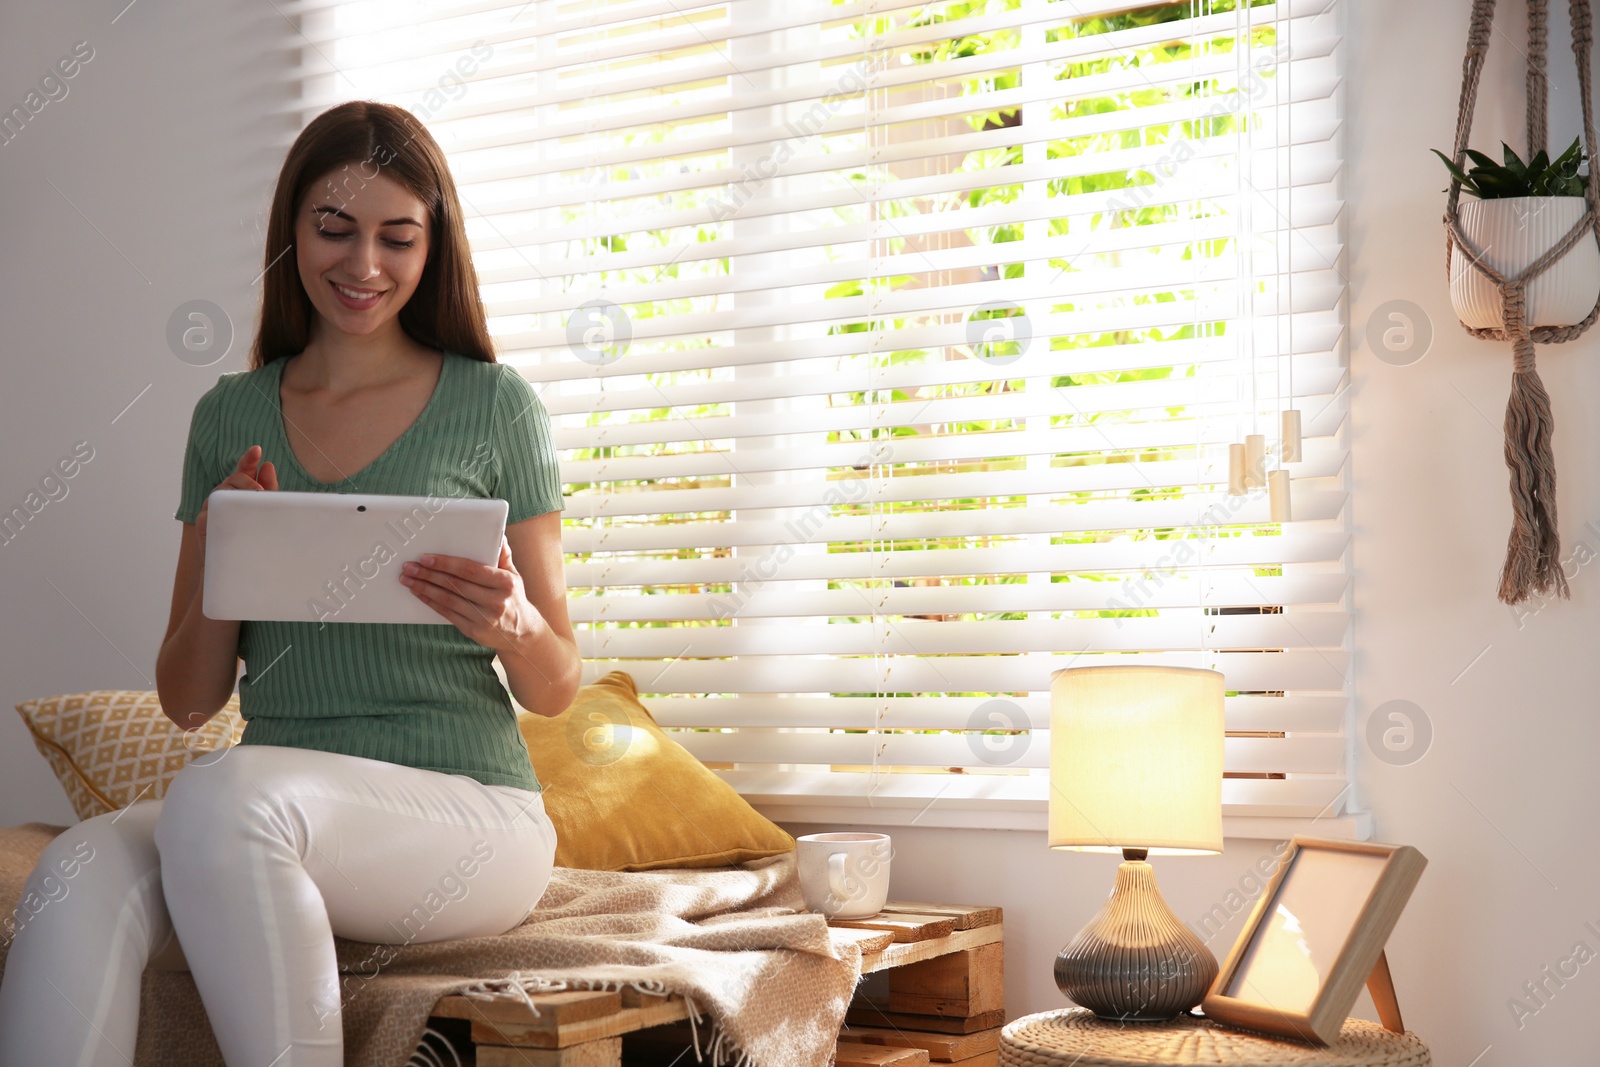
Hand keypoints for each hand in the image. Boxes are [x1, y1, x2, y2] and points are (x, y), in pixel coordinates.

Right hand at [197, 445, 277, 559]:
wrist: (235, 568)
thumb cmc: (250, 536)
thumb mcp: (263, 511)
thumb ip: (268, 490)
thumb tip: (268, 466)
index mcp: (238, 492)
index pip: (242, 471)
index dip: (248, 459)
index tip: (257, 449)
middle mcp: (223, 497)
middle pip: (233, 479)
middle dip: (248, 482)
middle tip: (261, 492)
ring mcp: (211, 508)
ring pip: (221, 492)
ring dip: (237, 494)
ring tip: (253, 501)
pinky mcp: (203, 522)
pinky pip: (212, 511)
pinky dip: (224, 509)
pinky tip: (235, 513)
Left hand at [400, 536, 535, 651]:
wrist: (521, 633)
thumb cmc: (513, 598)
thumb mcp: (514, 575)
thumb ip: (502, 555)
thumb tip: (497, 533)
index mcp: (505, 583)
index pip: (471, 570)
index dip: (446, 563)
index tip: (426, 558)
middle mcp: (495, 601)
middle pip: (455, 585)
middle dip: (429, 574)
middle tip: (409, 567)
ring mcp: (484, 618)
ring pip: (448, 600)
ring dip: (424, 588)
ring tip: (407, 579)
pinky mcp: (473, 631)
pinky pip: (447, 614)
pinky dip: (430, 602)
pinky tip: (419, 593)